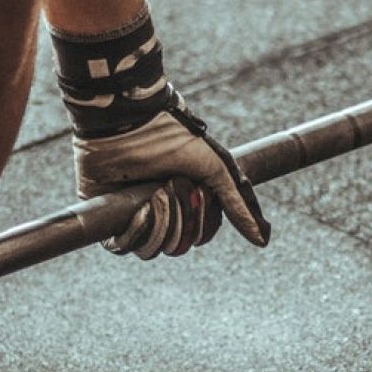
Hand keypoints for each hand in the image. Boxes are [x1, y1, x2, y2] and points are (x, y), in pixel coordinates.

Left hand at [74, 98, 270, 258]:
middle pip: (178, 244)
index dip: (202, 223)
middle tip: (173, 185)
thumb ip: (238, 205)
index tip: (199, 192)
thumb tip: (263, 241)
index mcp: (184, 202)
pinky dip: (135, 231)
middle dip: (181, 217)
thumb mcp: (215, 168)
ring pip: (153, 249)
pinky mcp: (108, 216)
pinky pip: (123, 247)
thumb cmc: (172, 138)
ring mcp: (133, 215)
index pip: (199, 236)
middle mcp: (159, 212)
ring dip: (160, 222)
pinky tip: (138, 208)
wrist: (129, 122)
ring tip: (154, 193)